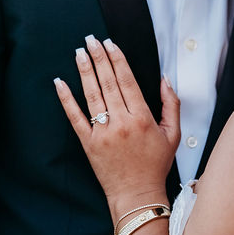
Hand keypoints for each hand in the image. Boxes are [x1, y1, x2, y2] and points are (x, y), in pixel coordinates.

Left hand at [54, 36, 179, 222]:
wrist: (137, 194)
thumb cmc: (155, 165)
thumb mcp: (173, 134)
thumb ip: (172, 104)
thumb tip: (165, 79)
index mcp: (142, 118)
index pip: (127, 81)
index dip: (118, 59)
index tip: (111, 43)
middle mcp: (121, 123)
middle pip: (108, 82)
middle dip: (99, 58)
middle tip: (91, 39)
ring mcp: (103, 133)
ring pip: (92, 95)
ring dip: (84, 71)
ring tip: (79, 52)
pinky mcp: (88, 143)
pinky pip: (75, 117)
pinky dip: (66, 99)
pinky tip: (60, 82)